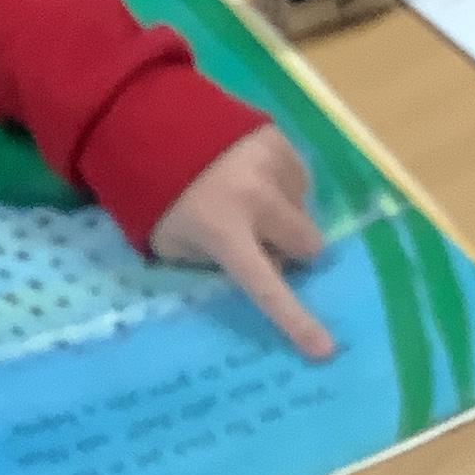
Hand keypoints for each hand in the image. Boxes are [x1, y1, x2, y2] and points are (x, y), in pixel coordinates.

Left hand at [150, 126, 333, 358]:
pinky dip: (284, 186)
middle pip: (308, 244)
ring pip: (306, 208)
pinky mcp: (278, 139)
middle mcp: (256, 198)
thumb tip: (265, 269)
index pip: (267, 286)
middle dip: (294, 251)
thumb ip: (214, 264)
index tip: (325, 349)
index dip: (296, 320)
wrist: (149, 124)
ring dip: (286, 214)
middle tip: (265, 243)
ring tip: (248, 199)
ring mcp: (272, 164)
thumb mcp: (172, 245)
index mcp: (224, 232)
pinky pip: (301, 176)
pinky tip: (253, 177)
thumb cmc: (156, 196)